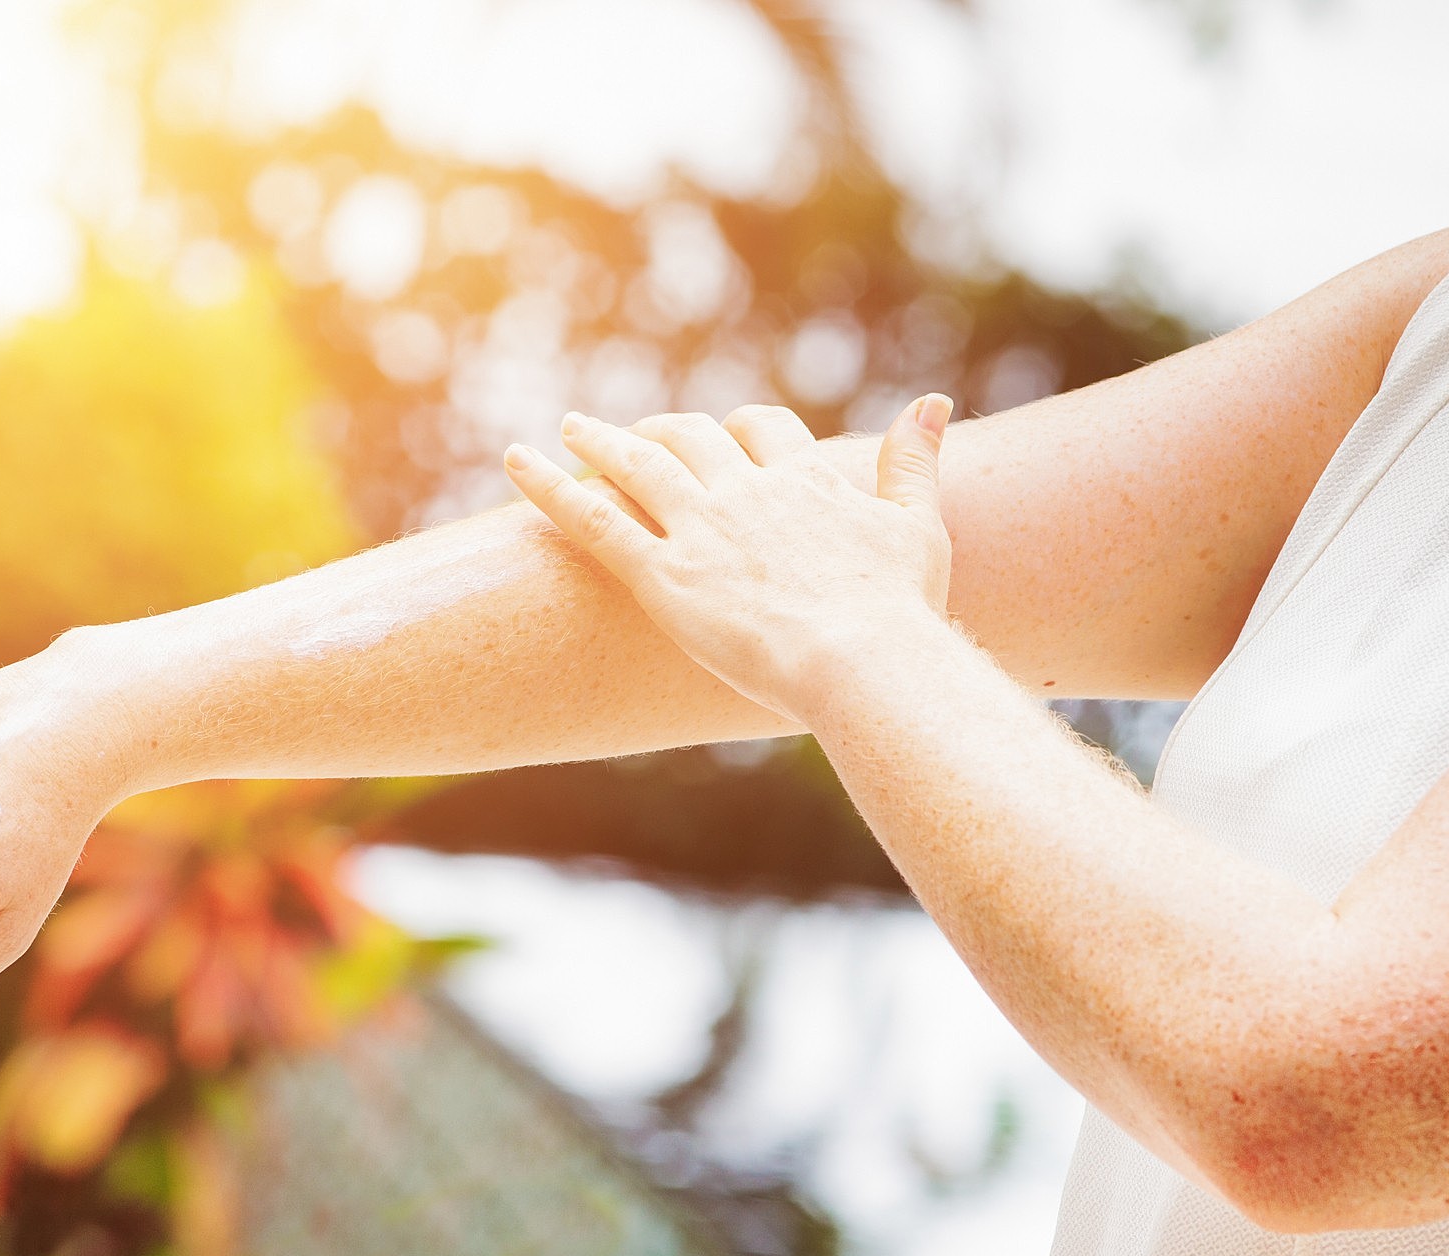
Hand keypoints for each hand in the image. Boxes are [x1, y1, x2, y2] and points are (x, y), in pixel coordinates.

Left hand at [503, 397, 953, 719]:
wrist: (863, 660)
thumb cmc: (899, 610)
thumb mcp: (918, 526)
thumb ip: (915, 463)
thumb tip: (934, 402)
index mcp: (802, 480)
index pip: (761, 431)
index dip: (739, 430)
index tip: (724, 435)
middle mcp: (744, 491)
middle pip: (692, 439)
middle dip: (662, 431)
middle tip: (635, 434)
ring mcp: (698, 529)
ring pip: (636, 466)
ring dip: (600, 441)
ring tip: (570, 428)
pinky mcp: (661, 574)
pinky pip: (592, 517)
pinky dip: (548, 485)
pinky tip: (514, 460)